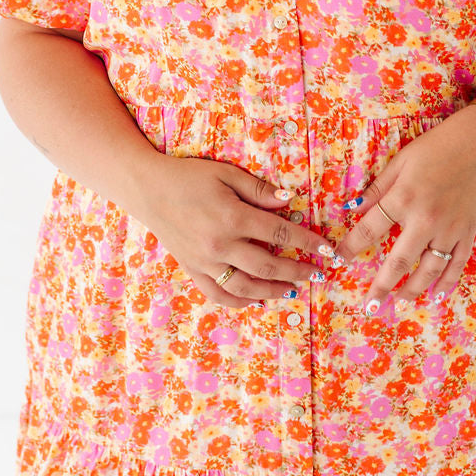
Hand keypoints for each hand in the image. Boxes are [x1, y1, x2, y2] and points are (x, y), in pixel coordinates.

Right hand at [135, 154, 340, 307]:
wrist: (148, 189)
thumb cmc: (189, 176)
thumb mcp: (226, 173)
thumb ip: (258, 190)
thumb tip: (289, 202)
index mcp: (232, 217)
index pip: (280, 233)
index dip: (307, 242)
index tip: (326, 250)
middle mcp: (220, 245)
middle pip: (268, 265)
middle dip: (297, 271)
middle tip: (317, 274)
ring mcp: (205, 262)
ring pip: (246, 287)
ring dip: (274, 291)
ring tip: (294, 290)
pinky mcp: (192, 270)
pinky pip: (219, 294)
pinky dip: (240, 301)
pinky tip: (257, 299)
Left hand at [335, 105, 475, 313]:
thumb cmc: (437, 146)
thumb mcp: (401, 160)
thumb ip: (378, 188)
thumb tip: (352, 209)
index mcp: (404, 198)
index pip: (370, 230)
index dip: (351, 247)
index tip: (338, 260)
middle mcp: (426, 219)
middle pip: (399, 261)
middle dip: (382, 286)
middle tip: (370, 306)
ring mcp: (450, 229)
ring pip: (429, 270)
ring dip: (412, 290)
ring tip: (399, 302)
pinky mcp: (469, 232)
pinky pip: (457, 265)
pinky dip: (447, 283)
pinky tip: (436, 296)